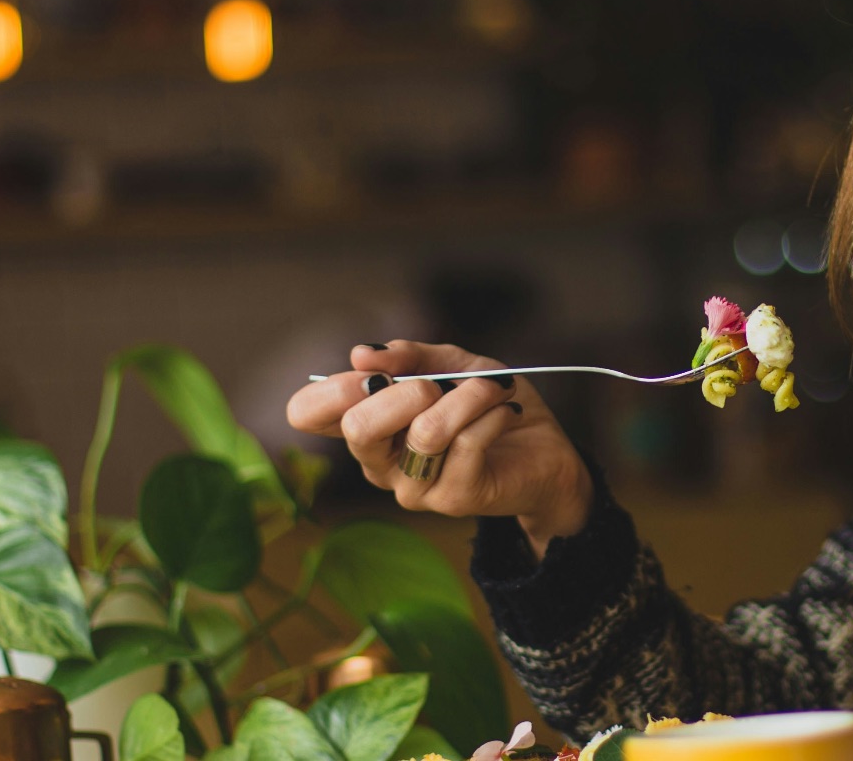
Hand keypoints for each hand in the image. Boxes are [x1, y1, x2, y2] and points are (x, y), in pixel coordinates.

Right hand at [285, 341, 592, 554]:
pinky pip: (468, 443)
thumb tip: (362, 354)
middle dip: (405, 390)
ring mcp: (413, 487)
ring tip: (495, 388)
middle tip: (439, 384)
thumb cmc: (489, 405)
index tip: (376, 371)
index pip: (306, 414)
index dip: (332, 387)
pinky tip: (506, 411)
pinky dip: (493, 413)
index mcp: (367, 427)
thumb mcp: (452, 365)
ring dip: (469, 396)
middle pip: (358, 427)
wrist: (545, 451)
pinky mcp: (453, 499)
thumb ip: (410, 355)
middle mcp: (379, 463)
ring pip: (426, 432)